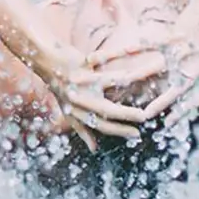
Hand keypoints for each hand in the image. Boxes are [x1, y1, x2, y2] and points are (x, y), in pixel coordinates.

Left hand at [34, 42, 167, 149]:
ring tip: (156, 70)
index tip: (137, 135)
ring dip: (137, 75)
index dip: (120, 131)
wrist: (42, 59)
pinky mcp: (81, 62)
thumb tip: (94, 149)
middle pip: (109, 109)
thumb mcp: (68, 110)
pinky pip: (103, 57)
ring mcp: (80, 80)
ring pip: (113, 80)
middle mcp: (78, 99)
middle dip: (130, 114)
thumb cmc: (59, 87)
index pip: (102, 126)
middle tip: (148, 115)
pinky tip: (134, 49)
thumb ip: (82, 129)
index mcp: (78, 111)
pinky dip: (118, 54)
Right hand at [98, 2, 198, 129]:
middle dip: (162, 103)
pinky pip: (154, 41)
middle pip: (178, 87)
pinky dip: (139, 45)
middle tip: (146, 115)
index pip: (195, 98)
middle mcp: (198, 63)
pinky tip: (124, 51)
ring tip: (124, 83)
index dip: (183, 113)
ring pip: (161, 65)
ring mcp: (186, 48)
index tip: (169, 124)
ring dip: (142, 75)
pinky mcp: (176, 32)